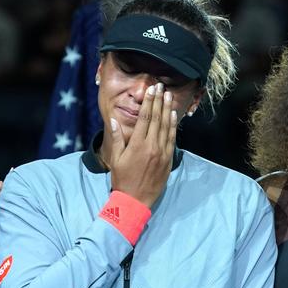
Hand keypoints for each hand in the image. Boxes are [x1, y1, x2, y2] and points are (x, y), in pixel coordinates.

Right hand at [109, 83, 177, 205]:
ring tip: (169, 96)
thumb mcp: (115, 159)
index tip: (152, 90)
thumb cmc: (122, 179)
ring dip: (168, 110)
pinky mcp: (168, 159)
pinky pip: (172, 139)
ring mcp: (162, 152)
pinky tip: (173, 116)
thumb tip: (114, 120)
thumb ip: (116, 138)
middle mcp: (152, 146)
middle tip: (162, 87)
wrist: (135, 200)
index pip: (145, 118)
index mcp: (137, 144)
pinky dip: (173, 126)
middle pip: (157, 118)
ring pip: (166, 126)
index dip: (150, 102)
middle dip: (159, 101)